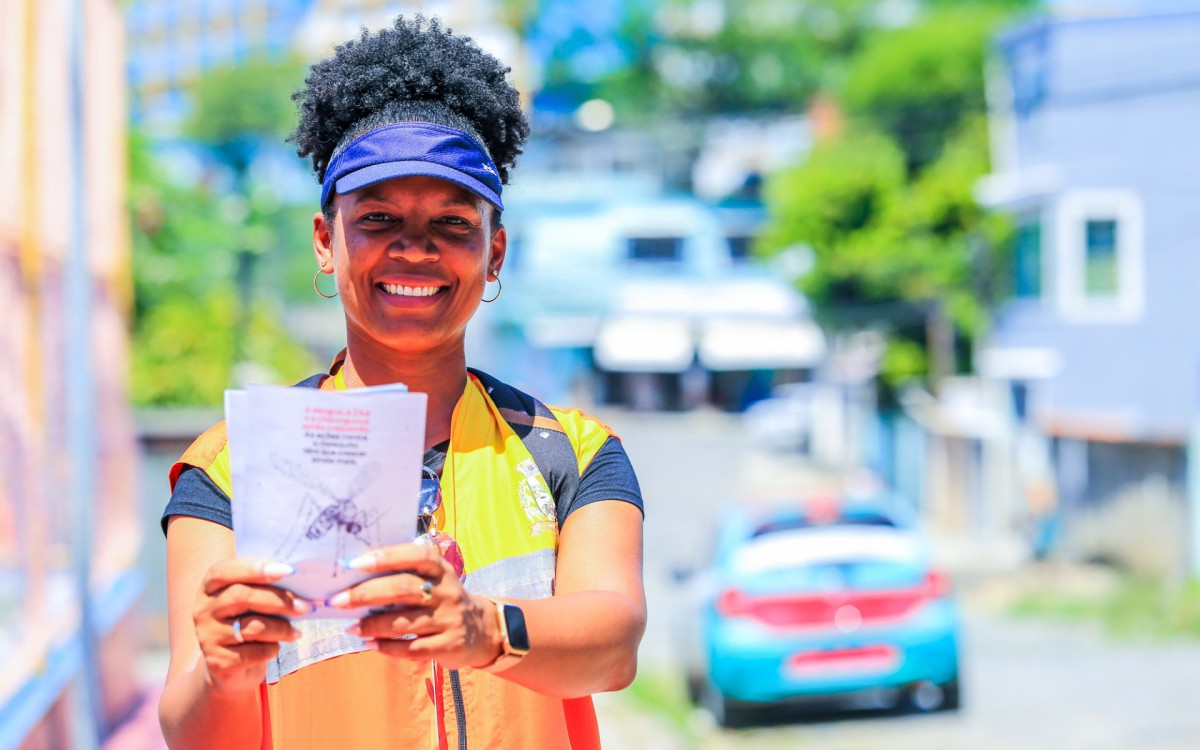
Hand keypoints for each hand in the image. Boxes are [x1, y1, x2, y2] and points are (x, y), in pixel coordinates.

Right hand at [193, 559, 311, 693]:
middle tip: (305, 606)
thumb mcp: (249, 602)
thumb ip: (263, 586)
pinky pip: (254, 652)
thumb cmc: (246, 622)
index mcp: (209, 587)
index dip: (254, 568)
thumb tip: (297, 577)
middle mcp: (203, 610)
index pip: (224, 571)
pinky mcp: (218, 662)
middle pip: (242, 596)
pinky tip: (276, 647)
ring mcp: (207, 637)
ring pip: (252, 627)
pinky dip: (272, 648)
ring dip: (282, 628)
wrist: (229, 667)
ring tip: (296, 631)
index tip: (287, 570)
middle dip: (279, 600)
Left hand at [330, 543, 500, 669]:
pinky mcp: (448, 645)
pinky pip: (411, 648)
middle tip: (337, 600)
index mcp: (441, 569)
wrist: (481, 629)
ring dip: (372, 625)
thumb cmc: (442, 599)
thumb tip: (356, 577)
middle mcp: (447, 592)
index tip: (355, 563)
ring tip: (351, 627)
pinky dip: (387, 647)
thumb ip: (404, 575)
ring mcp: (449, 620)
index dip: (386, 557)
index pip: (416, 556)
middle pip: (403, 589)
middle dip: (366, 594)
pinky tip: (370, 643)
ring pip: (403, 622)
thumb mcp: (434, 581)